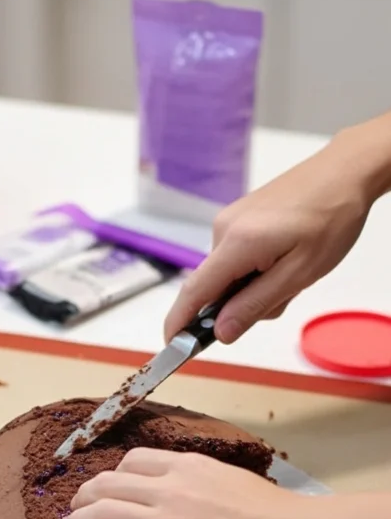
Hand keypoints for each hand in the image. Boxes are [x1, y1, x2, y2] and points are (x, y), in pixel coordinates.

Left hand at [59, 448, 314, 518]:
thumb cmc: (280, 516)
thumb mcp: (234, 481)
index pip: (135, 462)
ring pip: (104, 515)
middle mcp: (171, 491)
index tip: (107, 484)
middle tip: (77, 505)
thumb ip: (205, 484)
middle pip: (109, 484)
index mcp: (189, 468)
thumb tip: (194, 494)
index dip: (113, 474)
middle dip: (86, 494)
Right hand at [164, 129, 374, 344]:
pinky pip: (236, 258)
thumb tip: (220, 333)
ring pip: (229, 275)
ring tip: (292, 271)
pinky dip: (256, 269)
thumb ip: (255, 304)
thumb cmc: (332, 218)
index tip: (173, 347)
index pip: (195, 292)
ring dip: (255, 286)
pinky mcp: (238, 217)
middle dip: (243, 304)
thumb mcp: (299, 274)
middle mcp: (224, 229)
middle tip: (286, 295)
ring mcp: (229, 220)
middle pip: (216, 288)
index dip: (179, 322)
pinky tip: (284, 258)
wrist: (346, 171)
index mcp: (237, 243)